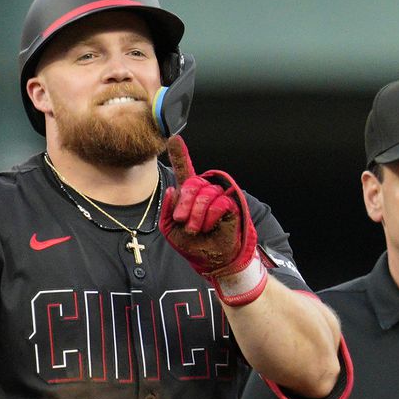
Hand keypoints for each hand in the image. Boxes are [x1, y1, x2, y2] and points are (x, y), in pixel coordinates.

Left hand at [160, 135, 266, 305]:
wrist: (212, 260)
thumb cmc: (193, 246)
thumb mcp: (171, 230)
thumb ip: (168, 211)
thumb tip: (173, 190)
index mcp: (189, 196)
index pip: (185, 171)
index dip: (180, 154)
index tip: (174, 137)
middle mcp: (204, 193)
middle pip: (192, 183)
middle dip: (184, 204)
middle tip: (184, 221)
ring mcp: (218, 197)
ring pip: (205, 193)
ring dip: (197, 215)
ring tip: (198, 229)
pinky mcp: (231, 205)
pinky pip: (218, 204)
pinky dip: (210, 218)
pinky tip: (210, 226)